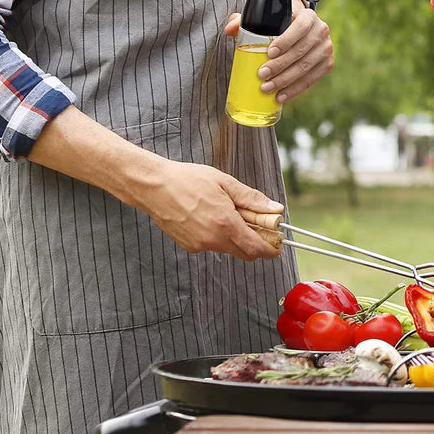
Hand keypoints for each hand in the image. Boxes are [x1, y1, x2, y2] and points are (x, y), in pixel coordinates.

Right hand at [143, 158, 284, 260]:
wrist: (155, 187)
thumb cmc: (189, 180)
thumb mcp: (225, 183)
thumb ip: (252, 199)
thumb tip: (275, 208)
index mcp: (225, 224)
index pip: (256, 248)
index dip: (271, 249)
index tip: (278, 243)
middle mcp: (213, 240)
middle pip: (245, 253)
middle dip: (256, 242)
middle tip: (259, 224)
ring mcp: (200, 246)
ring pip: (228, 248)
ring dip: (237, 237)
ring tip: (230, 212)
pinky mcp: (189, 246)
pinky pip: (212, 245)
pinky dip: (220, 236)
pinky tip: (212, 216)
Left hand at [225, 4, 333, 102]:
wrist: (301, 30)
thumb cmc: (279, 24)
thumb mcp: (264, 19)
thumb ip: (244, 20)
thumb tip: (230, 29)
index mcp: (309, 16)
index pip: (301, 27)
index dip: (286, 40)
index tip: (269, 52)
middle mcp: (322, 31)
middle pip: (301, 51)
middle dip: (281, 65)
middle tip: (261, 75)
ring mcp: (326, 49)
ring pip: (306, 67)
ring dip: (286, 80)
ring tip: (267, 88)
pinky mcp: (327, 64)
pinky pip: (312, 79)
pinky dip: (295, 89)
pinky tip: (281, 96)